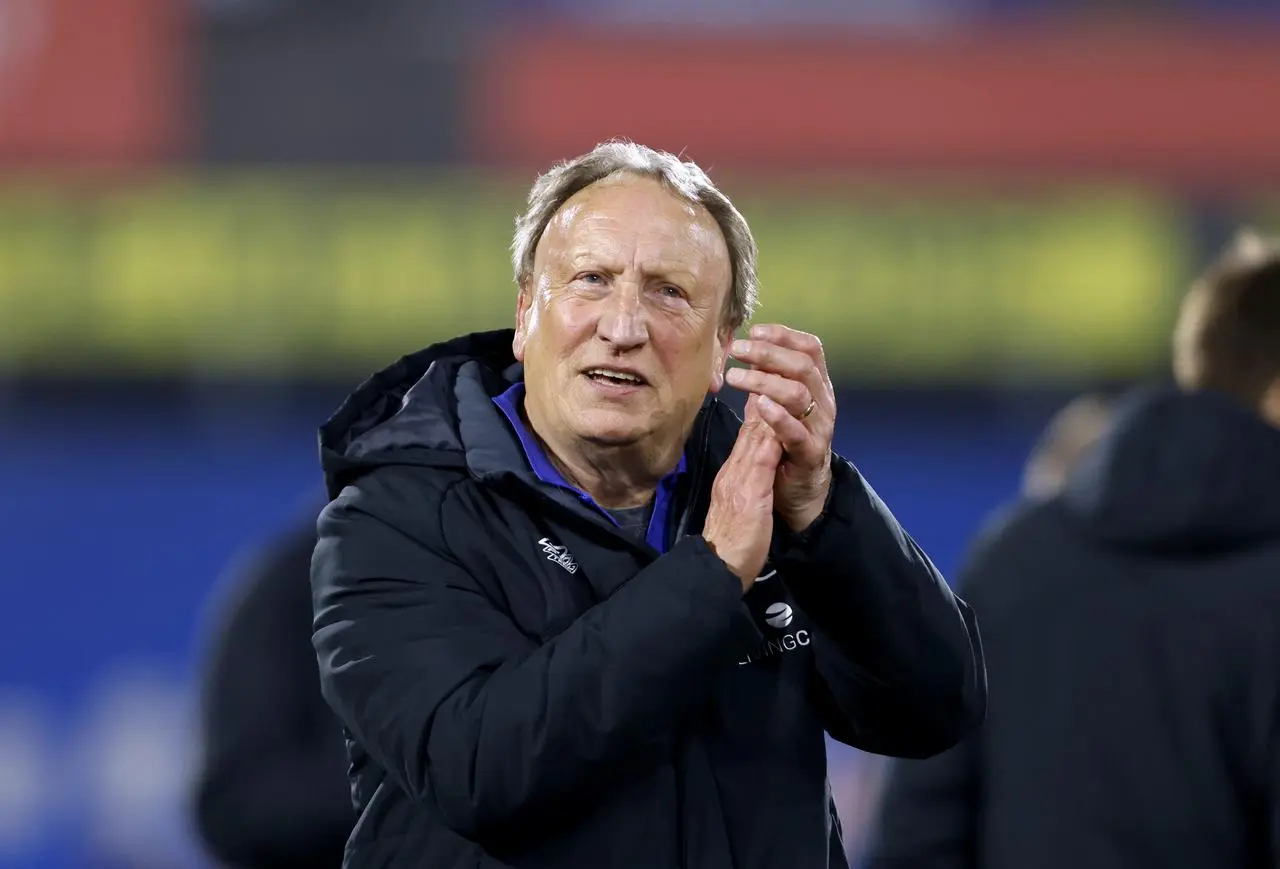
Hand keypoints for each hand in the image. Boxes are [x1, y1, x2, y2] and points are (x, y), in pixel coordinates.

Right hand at [701, 395, 782, 591]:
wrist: (718, 568)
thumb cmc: (731, 540)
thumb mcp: (737, 502)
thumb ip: (743, 477)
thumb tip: (752, 458)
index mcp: (732, 474)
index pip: (749, 433)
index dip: (760, 404)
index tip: (769, 378)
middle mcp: (733, 471)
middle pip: (751, 427)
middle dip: (764, 394)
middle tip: (773, 363)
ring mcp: (739, 480)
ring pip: (755, 435)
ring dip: (767, 406)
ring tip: (777, 378)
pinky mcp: (748, 493)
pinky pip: (760, 458)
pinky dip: (768, 434)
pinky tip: (778, 416)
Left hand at [725, 324, 834, 532]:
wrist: (802, 492)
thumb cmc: (786, 444)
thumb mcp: (776, 406)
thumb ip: (766, 381)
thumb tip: (746, 351)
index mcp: (818, 386)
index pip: (810, 348)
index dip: (784, 335)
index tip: (754, 331)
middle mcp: (824, 402)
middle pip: (803, 365)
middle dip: (768, 353)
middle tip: (737, 350)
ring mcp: (820, 427)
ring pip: (799, 393)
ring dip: (765, 381)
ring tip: (736, 377)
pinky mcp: (811, 453)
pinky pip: (797, 431)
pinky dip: (777, 416)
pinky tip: (758, 405)